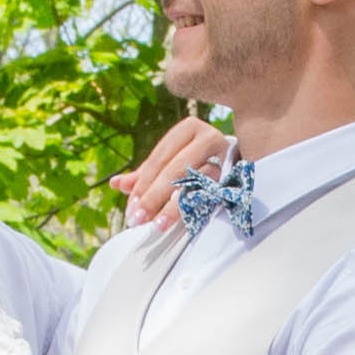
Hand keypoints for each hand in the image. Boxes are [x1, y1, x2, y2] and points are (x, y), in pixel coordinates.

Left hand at [117, 113, 225, 231]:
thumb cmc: (197, 161)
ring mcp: (224, 159)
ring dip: (171, 207)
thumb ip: (144, 173)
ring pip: (193, 183)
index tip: (132, 204)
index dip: (143, 182)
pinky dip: (190, 209)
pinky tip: (177, 222)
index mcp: (189, 128)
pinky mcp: (233, 178)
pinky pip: (208, 196)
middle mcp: (209, 138)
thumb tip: (116, 184)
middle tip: (137, 218)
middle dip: (153, 196)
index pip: (160, 157)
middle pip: (175, 169)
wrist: (237, 163)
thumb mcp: (169, 162)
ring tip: (155, 225)